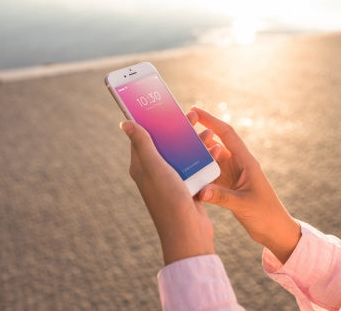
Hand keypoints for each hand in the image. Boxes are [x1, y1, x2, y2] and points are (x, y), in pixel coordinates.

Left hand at [120, 120, 214, 264]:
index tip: (162, 107)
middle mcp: (154, 173)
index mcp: (141, 167)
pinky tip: (216, 151)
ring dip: (195, 142)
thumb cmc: (168, 200)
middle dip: (178, 129)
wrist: (188, 234)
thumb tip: (124, 123)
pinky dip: (204, 158)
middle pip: (166, 143)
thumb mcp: (154, 167)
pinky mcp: (187, 188)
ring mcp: (171, 181)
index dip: (152, 121)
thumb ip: (142, 144)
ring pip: (182, 154)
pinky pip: (195, 167)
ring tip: (210, 134)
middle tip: (192, 116)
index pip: (143, 138)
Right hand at [187, 107, 300, 263]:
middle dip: (199, 134)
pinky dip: (198, 171)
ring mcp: (231, 175)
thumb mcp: (244, 204)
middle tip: (179, 127)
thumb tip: (200, 191)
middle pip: (215, 143)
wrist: (275, 231)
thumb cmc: (266, 215)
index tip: (194, 110)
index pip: (226, 134)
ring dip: (196, 153)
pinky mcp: (226, 186)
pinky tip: (183, 170)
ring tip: (177, 147)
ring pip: (210, 158)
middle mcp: (237, 164)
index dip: (210, 120)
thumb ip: (222, 196)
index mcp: (245, 161)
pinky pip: (209, 174)